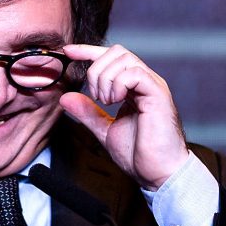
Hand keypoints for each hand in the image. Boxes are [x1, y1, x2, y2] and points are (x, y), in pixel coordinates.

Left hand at [58, 43, 189, 189]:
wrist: (158, 174)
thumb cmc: (139, 155)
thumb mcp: (105, 130)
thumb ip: (88, 112)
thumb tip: (66, 97)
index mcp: (134, 88)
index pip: (111, 57)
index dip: (88, 51)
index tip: (69, 52)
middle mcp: (145, 82)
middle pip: (116, 52)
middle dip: (96, 69)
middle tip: (96, 97)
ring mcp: (152, 86)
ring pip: (124, 58)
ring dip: (105, 79)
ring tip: (107, 103)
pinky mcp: (158, 94)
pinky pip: (134, 73)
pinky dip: (117, 84)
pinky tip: (116, 102)